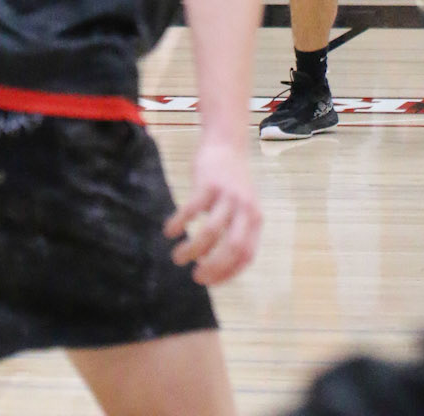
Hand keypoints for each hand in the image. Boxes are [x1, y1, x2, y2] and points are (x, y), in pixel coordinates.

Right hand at [164, 136, 260, 285]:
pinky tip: (169, 231)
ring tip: (177, 257)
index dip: (227, 273)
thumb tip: (211, 262)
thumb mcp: (242, 207)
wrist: (226, 142)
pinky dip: (179, 224)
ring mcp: (227, 196)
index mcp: (255, 219)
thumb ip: (234, 231)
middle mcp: (245, 209)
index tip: (209, 281)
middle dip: (212, 268)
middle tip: (195, 276)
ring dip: (192, 250)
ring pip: (210, 233)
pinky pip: (191, 210)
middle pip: (232, 248)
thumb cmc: (231, 180)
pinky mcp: (208, 184)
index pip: (246, 256)